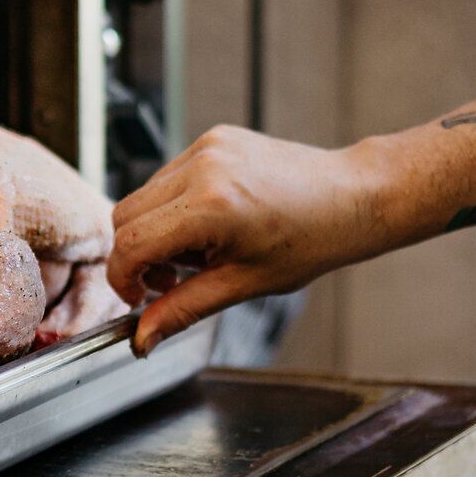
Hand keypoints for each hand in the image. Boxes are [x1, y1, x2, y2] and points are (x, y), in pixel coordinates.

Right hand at [107, 126, 384, 353]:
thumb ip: (184, 308)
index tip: (139, 299)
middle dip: (137, 256)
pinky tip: (210, 226)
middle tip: (172, 281)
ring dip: (156, 232)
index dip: (123, 279)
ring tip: (200, 253)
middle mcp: (202, 168)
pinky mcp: (212, 138)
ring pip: (143, 196)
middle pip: (126, 216)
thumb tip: (142, 338)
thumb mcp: (244, 285)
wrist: (352, 196)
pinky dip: (174, 208)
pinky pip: (168, 177)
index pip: (132, 243)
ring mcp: (206, 147)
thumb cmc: (311, 243)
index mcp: (212, 206)